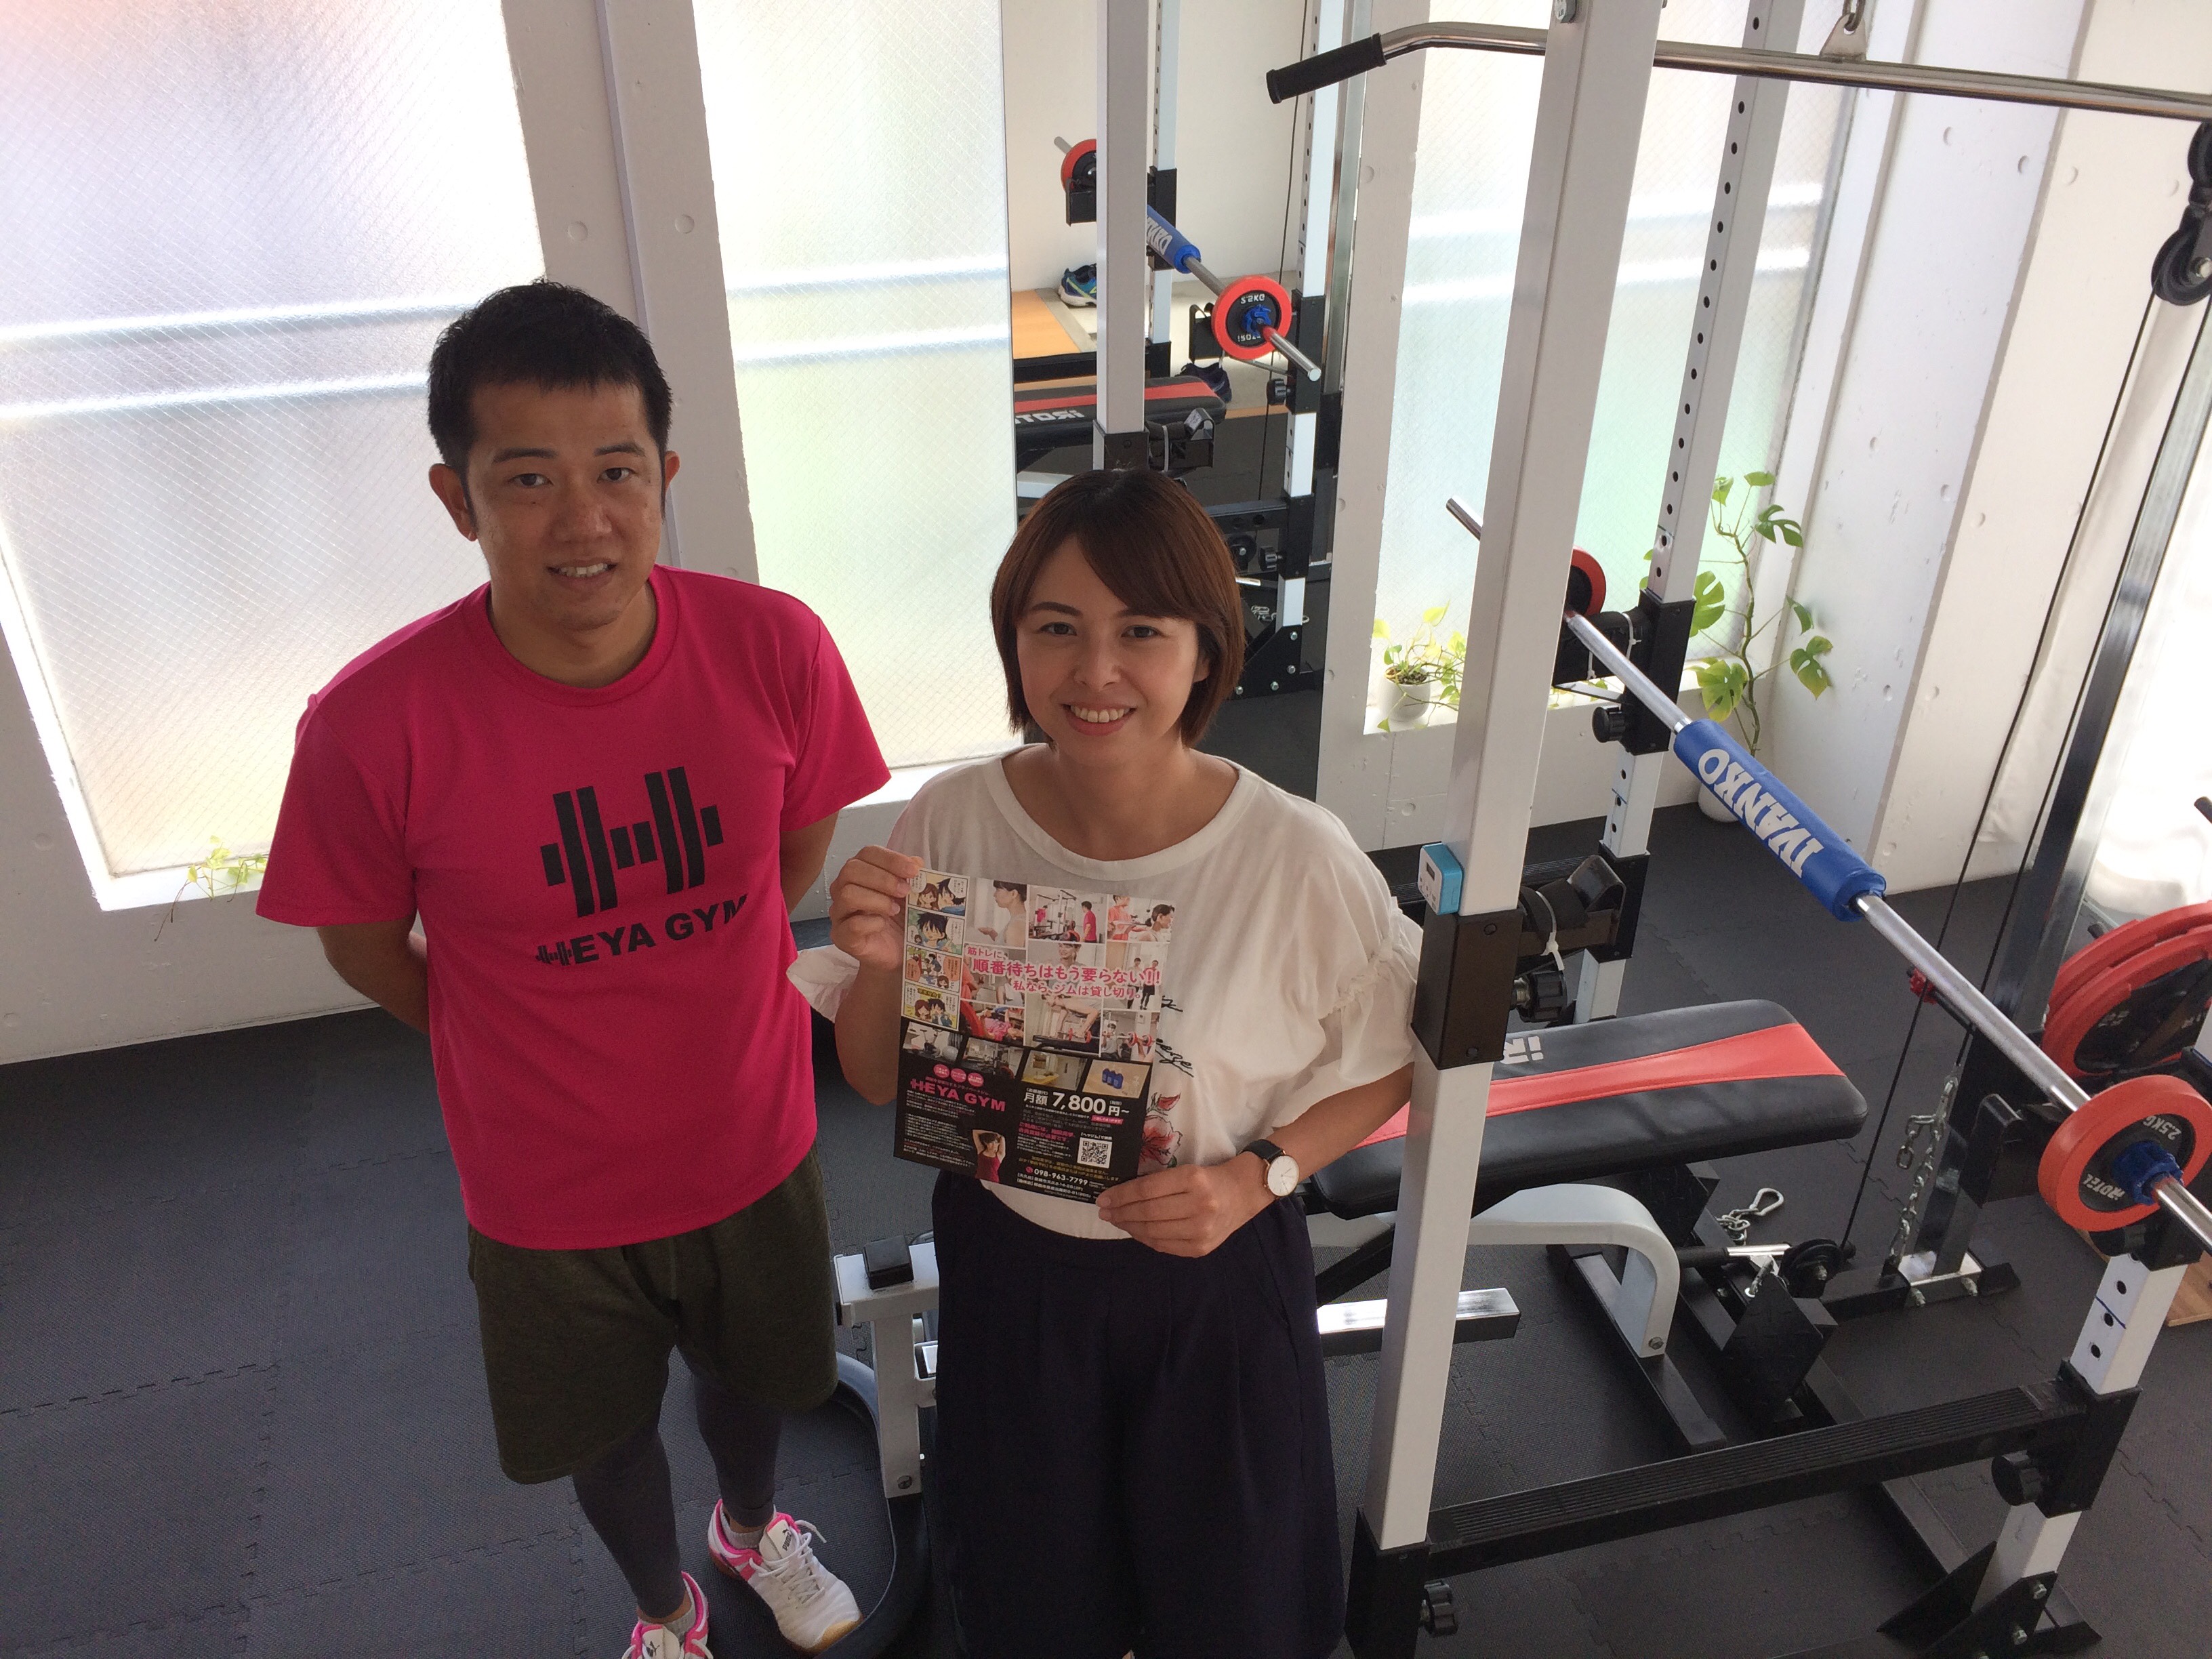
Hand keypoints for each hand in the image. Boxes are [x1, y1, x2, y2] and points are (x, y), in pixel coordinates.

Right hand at [828, 846, 920, 973]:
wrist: (897, 953)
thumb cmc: (900, 919)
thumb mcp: (911, 894)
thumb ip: (911, 877)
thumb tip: (916, 862)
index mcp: (861, 872)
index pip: (868, 853)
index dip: (891, 859)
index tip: (914, 870)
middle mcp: (843, 888)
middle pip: (851, 870)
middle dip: (883, 878)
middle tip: (905, 891)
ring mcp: (839, 913)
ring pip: (848, 895)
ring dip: (877, 899)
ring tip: (895, 909)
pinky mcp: (841, 937)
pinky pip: (851, 924)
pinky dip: (872, 922)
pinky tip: (884, 925)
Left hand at [1096, 1156, 1272, 1257]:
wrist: (1243, 1194)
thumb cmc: (1209, 1179)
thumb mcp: (1186, 1171)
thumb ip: (1157, 1184)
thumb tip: (1120, 1197)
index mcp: (1193, 1179)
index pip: (1147, 1190)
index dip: (1121, 1195)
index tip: (1103, 1198)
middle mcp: (1199, 1205)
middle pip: (1147, 1212)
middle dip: (1121, 1212)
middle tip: (1104, 1211)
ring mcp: (1201, 1230)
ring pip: (1153, 1231)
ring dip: (1129, 1227)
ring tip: (1116, 1220)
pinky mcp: (1200, 1248)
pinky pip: (1163, 1246)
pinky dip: (1145, 1239)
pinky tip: (1135, 1231)